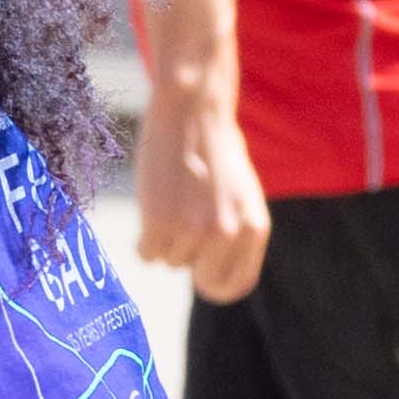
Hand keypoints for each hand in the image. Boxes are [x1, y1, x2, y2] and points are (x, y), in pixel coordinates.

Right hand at [131, 82, 278, 302]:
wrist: (191, 113)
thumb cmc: (214, 149)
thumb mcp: (240, 195)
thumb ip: (234, 232)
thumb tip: (212, 267)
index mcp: (254, 229)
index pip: (236, 284)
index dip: (215, 285)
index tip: (200, 279)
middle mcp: (227, 235)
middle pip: (198, 276)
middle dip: (187, 259)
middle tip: (180, 229)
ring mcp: (192, 231)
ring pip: (170, 260)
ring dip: (165, 238)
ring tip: (171, 200)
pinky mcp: (159, 222)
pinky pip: (146, 252)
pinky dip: (144, 237)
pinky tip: (152, 205)